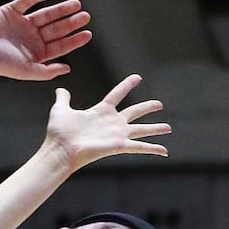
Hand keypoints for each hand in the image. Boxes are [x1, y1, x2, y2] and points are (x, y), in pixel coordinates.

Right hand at [0, 0, 91, 81]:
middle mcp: (31, 37)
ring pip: (46, 14)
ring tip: (76, 4)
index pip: (60, 45)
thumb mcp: (28, 71)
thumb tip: (68, 69)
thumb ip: (48, 71)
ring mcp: (22, 23)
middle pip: (56, 28)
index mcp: (36, 52)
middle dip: (71, 22)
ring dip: (60, 9)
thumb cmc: (1, 65)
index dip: (74, 39)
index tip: (87, 33)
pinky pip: (27, 1)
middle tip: (85, 16)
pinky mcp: (10, 11)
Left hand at [46, 74, 168, 171]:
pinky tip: (165, 151)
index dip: (127, 85)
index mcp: (101, 112)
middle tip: (159, 104)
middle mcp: (111, 123)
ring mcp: (117, 134)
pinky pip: (140, 147)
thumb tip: (60, 89)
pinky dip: (153, 149)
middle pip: (134, 111)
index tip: (138, 77)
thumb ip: (63, 99)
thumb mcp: (60, 110)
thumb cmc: (59, 132)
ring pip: (142, 129)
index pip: (117, 94)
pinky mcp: (119, 145)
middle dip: (147, 107)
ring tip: (169, 127)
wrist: (60, 149)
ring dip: (155, 128)